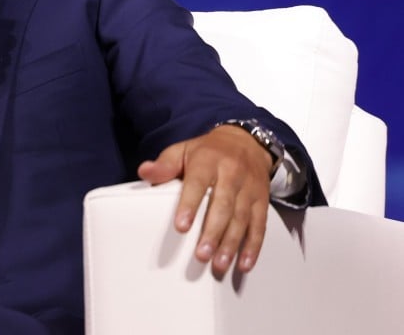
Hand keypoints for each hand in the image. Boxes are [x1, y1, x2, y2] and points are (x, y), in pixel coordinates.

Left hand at [137, 125, 273, 275]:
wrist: (246, 143)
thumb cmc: (207, 152)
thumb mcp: (183, 150)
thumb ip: (164, 164)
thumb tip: (144, 172)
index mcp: (208, 161)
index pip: (197, 183)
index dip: (189, 205)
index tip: (181, 226)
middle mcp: (232, 174)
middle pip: (223, 205)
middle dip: (213, 231)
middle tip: (201, 254)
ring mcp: (249, 188)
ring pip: (242, 218)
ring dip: (231, 243)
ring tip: (219, 264)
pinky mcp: (262, 201)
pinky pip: (259, 225)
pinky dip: (253, 246)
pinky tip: (244, 264)